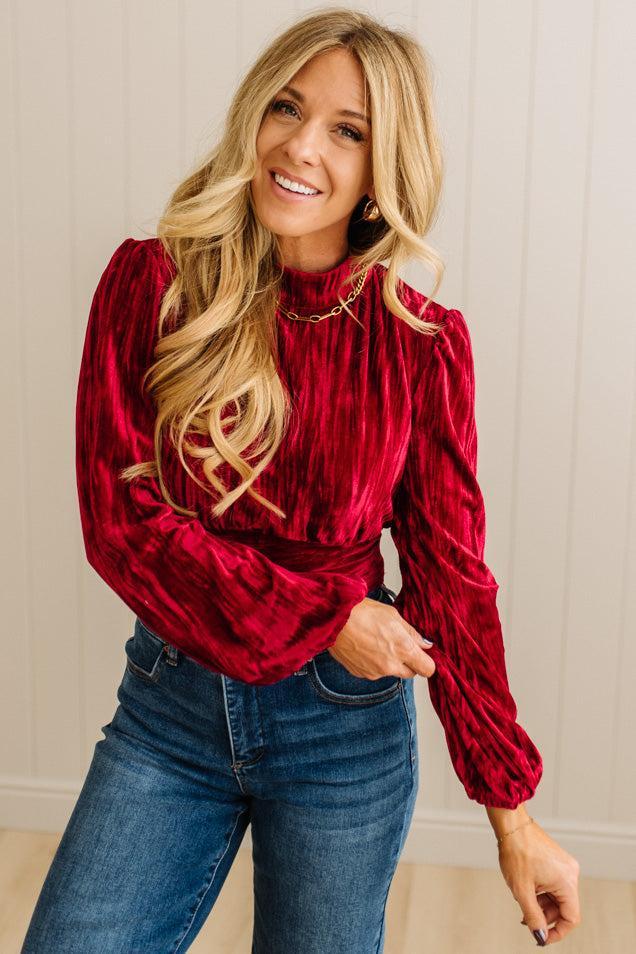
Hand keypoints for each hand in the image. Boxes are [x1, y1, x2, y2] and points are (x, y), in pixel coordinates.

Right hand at [329, 597, 435, 679]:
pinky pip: (374, 671)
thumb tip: (425, 644)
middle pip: (411, 673)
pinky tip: (365, 646)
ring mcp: (375, 672)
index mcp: (403, 649)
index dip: (426, 661)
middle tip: (397, 644)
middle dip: (408, 662)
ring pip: (391, 672)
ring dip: (389, 662)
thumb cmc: (361, 612)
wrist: (333, 619)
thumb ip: (412, 633)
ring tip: (376, 641)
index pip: (427, 669)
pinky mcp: (361, 674)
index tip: (422, 654)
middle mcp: (391, 665)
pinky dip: (373, 663)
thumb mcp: (393, 615)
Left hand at [493, 810, 580, 945]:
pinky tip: (528, 888)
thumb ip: (533, 916)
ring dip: (542, 904)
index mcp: (567, 881)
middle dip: (545, 916)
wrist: (511, 825)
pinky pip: (554, 885)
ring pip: (558, 896)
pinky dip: (542, 892)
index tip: (542, 937)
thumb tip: (541, 936)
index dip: (557, 931)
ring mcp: (565, 866)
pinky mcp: (558, 861)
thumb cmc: (516, 851)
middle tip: (526, 917)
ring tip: (523, 899)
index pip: (571, 918)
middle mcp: (570, 873)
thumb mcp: (522, 890)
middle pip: (564, 907)